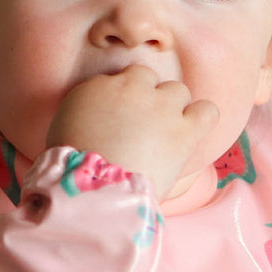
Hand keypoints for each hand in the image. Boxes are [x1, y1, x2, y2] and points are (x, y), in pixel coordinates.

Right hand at [45, 65, 218, 197]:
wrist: (93, 193)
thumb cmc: (71, 172)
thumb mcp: (64, 130)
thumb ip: (87, 114)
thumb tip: (102, 118)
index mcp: (97, 87)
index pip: (118, 80)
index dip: (121, 101)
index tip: (120, 121)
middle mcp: (131, 88)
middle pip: (147, 78)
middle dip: (147, 99)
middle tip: (141, 128)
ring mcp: (161, 107)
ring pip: (177, 91)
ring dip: (172, 108)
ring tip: (165, 135)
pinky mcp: (184, 131)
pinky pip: (207, 110)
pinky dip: (201, 118)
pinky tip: (191, 132)